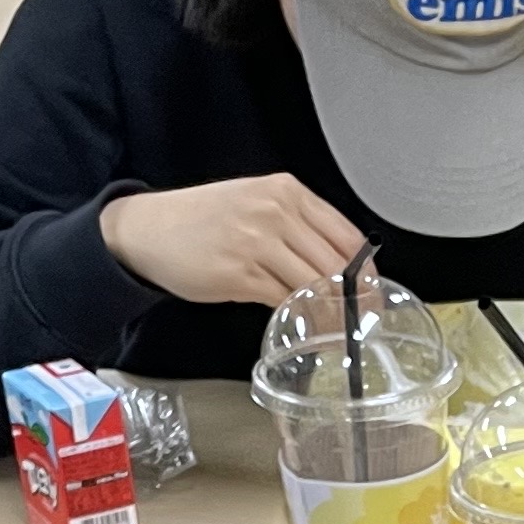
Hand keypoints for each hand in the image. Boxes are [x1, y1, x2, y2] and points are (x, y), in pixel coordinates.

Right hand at [97, 175, 364, 309]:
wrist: (149, 229)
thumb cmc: (202, 220)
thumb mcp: (255, 204)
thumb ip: (296, 227)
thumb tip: (336, 266)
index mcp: (287, 192)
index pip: (346, 235)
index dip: (367, 271)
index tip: (374, 293)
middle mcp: (276, 212)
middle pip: (336, 263)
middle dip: (355, 299)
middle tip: (362, 321)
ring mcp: (258, 242)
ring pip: (314, 284)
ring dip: (330, 314)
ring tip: (337, 331)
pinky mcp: (240, 273)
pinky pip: (284, 300)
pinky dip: (299, 318)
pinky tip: (304, 328)